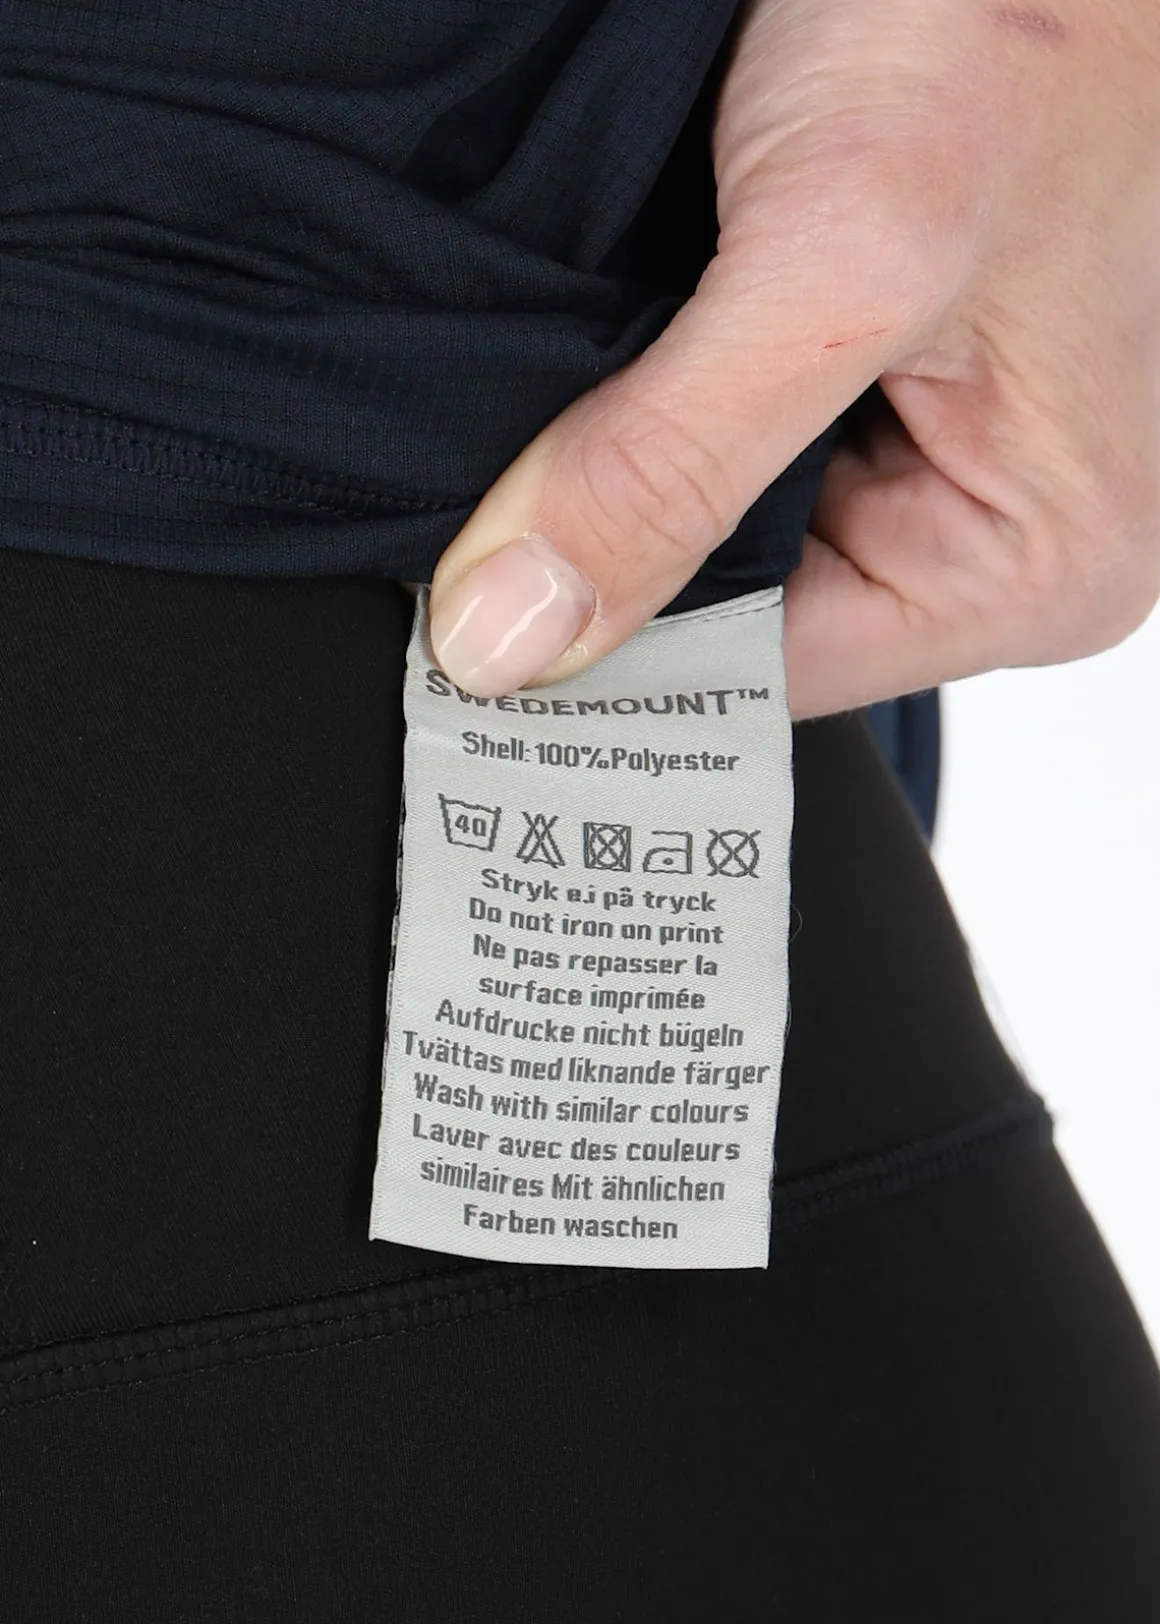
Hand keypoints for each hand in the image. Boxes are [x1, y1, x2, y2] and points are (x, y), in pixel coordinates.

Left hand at [428, 0, 1159, 714]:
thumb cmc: (1027, 10)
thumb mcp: (841, 250)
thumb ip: (674, 460)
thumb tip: (512, 638)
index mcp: (1034, 563)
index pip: (761, 682)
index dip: (610, 657)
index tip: (472, 628)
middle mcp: (983, 531)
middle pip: (731, 611)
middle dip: (609, 552)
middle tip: (488, 496)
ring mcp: (921, 453)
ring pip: (706, 525)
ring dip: (616, 468)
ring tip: (560, 388)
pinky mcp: (861, 376)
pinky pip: (714, 437)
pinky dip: (638, 400)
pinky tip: (599, 352)